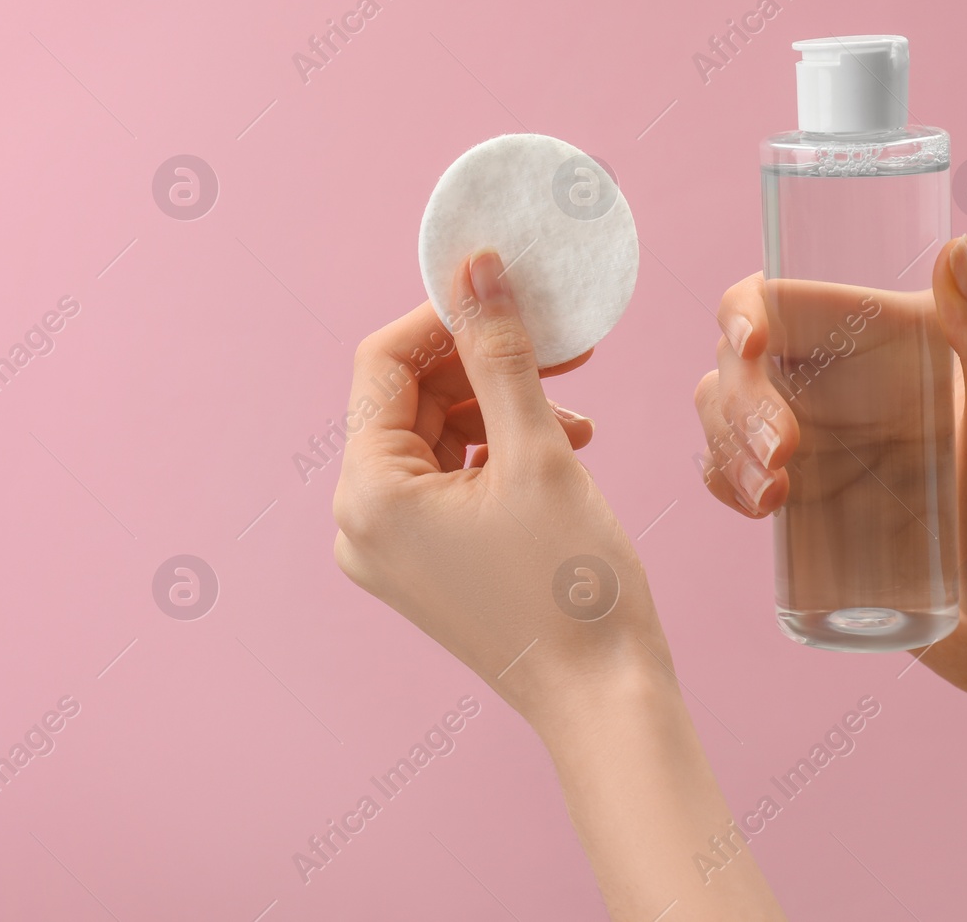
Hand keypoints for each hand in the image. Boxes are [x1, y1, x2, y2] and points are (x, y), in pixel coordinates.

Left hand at [335, 250, 786, 919]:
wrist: (606, 701)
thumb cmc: (573, 590)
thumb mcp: (540, 451)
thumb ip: (502, 352)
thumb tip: (477, 265)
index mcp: (367, 494)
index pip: (383, 363)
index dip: (445, 316)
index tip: (506, 291)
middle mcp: (360, 523)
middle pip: (407, 398)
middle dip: (480, 362)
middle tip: (556, 344)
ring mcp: (390, 548)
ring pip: (433, 435)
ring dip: (497, 404)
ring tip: (571, 409)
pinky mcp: (425, 563)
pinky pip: (448, 479)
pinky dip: (498, 450)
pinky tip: (562, 443)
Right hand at [693, 236, 966, 698]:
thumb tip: (955, 247)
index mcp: (883, 342)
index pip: (782, 300)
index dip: (744, 313)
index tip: (752, 348)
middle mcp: (837, 382)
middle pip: (737, 361)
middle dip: (739, 404)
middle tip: (785, 460)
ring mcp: (809, 440)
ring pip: (719, 413)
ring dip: (726, 447)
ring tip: (776, 500)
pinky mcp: (793, 499)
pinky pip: (724, 470)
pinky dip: (722, 481)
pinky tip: (761, 511)